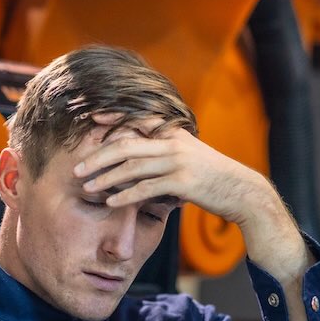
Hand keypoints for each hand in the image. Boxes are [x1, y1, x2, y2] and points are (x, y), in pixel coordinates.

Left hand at [72, 123, 270, 228]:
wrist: (242, 190)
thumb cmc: (213, 176)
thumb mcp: (191, 154)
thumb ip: (168, 150)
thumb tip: (142, 154)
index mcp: (175, 133)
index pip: (138, 120)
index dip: (114, 118)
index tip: (92, 118)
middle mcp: (174, 144)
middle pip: (126, 145)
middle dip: (98, 156)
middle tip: (78, 167)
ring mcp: (178, 163)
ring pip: (132, 168)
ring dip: (106, 178)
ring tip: (87, 186)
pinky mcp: (182, 183)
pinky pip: (146, 189)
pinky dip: (126, 196)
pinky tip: (111, 202)